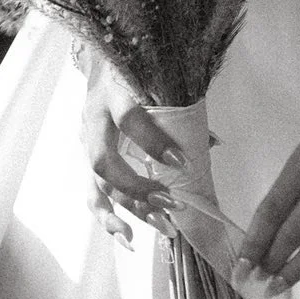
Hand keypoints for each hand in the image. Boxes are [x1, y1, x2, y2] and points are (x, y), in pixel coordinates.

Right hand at [81, 61, 183, 246]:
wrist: (102, 62)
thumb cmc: (135, 70)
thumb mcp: (154, 76)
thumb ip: (179, 107)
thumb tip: (214, 143)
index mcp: (112, 91)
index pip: (128, 118)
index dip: (153, 143)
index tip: (181, 162)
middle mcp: (94, 118)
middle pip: (105, 162)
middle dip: (138, 188)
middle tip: (172, 204)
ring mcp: (85, 140)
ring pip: (98, 185)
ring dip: (130, 210)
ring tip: (159, 227)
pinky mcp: (86, 158)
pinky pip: (93, 195)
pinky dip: (109, 219)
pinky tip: (128, 237)